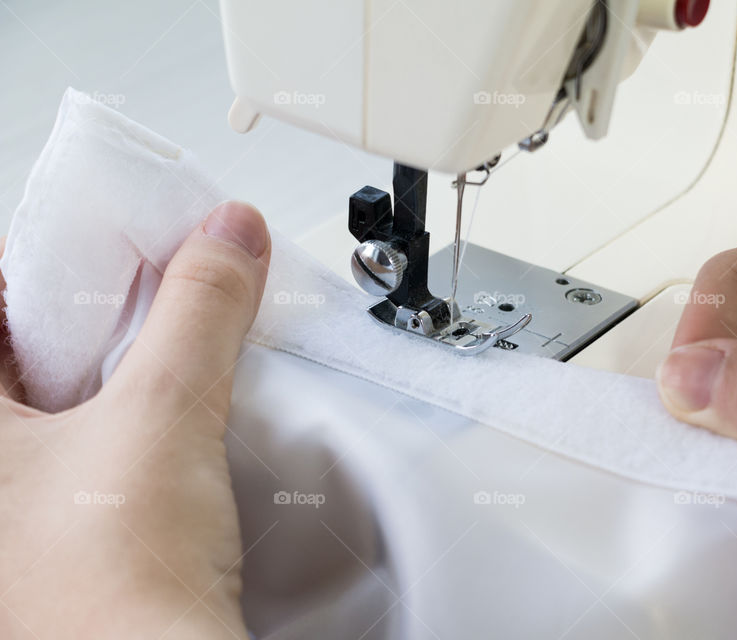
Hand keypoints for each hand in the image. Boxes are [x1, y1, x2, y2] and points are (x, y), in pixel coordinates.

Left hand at [0, 202, 269, 638]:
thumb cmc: (112, 593)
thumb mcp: (164, 416)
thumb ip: (198, 313)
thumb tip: (227, 237)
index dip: (49, 264)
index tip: (111, 244)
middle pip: (28, 351)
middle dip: (97, 312)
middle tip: (156, 287)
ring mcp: (16, 513)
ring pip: (65, 400)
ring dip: (124, 365)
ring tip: (179, 343)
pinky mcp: (64, 537)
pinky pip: (95, 447)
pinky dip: (138, 416)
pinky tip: (183, 414)